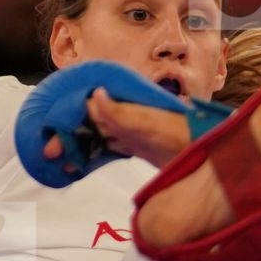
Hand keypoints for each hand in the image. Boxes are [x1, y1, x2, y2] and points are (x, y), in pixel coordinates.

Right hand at [42, 88, 193, 167]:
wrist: (209, 157)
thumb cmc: (183, 134)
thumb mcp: (150, 123)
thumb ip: (121, 113)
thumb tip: (95, 95)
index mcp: (128, 100)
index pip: (90, 103)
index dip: (69, 116)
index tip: (52, 131)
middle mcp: (128, 113)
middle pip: (90, 120)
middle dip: (69, 134)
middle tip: (51, 152)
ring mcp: (133, 131)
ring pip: (97, 136)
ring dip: (79, 147)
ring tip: (62, 162)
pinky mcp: (139, 147)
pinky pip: (110, 149)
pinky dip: (94, 156)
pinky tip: (80, 165)